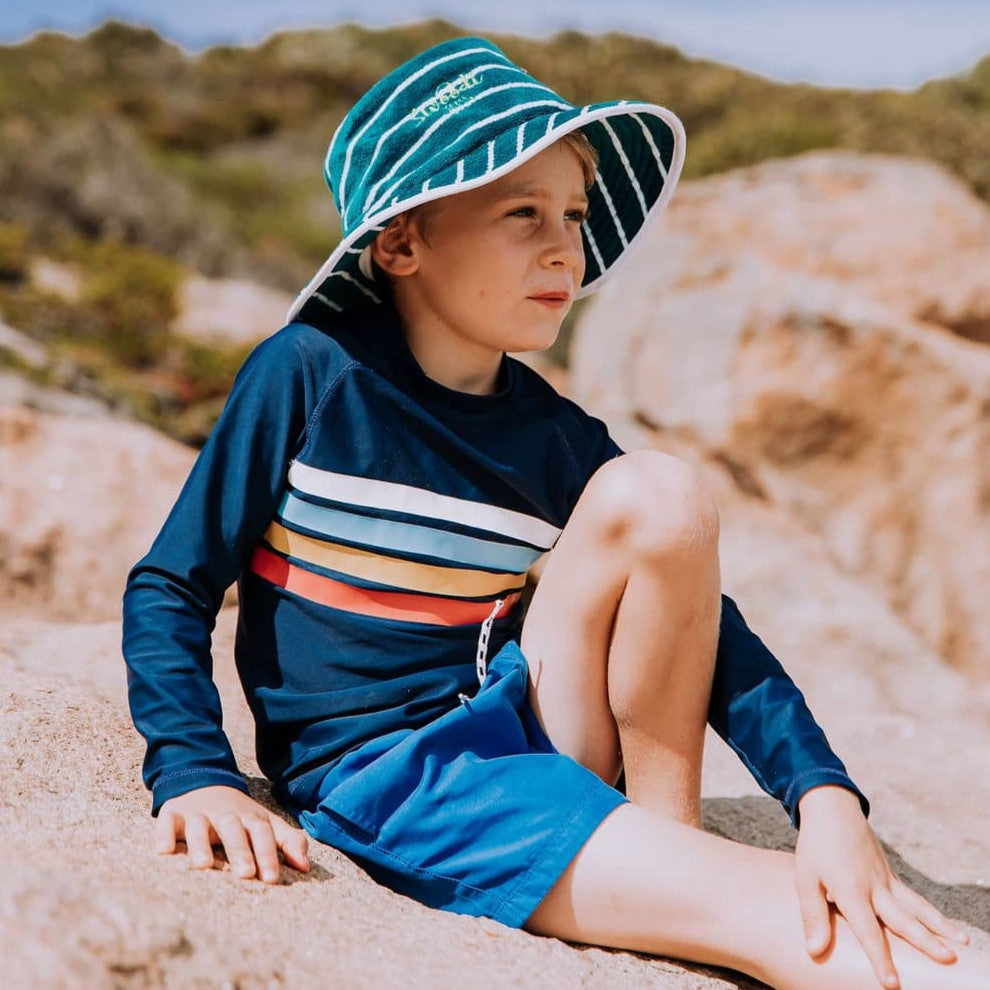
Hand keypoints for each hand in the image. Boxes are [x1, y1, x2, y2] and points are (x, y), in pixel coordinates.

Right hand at [155, 785, 309, 883]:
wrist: (205, 781)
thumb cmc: (240, 816)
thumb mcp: (266, 823)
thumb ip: (287, 842)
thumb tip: (306, 867)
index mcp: (250, 817)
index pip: (262, 833)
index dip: (268, 854)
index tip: (272, 879)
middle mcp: (224, 814)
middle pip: (233, 830)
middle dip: (240, 850)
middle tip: (246, 874)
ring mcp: (198, 813)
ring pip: (199, 827)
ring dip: (201, 844)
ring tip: (204, 866)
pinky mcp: (173, 814)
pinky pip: (166, 822)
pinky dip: (163, 834)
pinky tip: (163, 851)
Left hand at [794, 785, 968, 988]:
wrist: (832, 808)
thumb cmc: (816, 845)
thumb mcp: (805, 877)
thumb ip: (813, 915)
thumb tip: (814, 951)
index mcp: (851, 890)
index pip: (868, 931)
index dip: (880, 958)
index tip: (892, 984)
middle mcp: (874, 887)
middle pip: (903, 918)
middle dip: (925, 942)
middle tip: (947, 960)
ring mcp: (886, 879)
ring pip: (916, 907)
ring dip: (939, 926)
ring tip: (962, 944)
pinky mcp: (890, 874)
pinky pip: (914, 897)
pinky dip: (931, 913)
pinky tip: (946, 927)